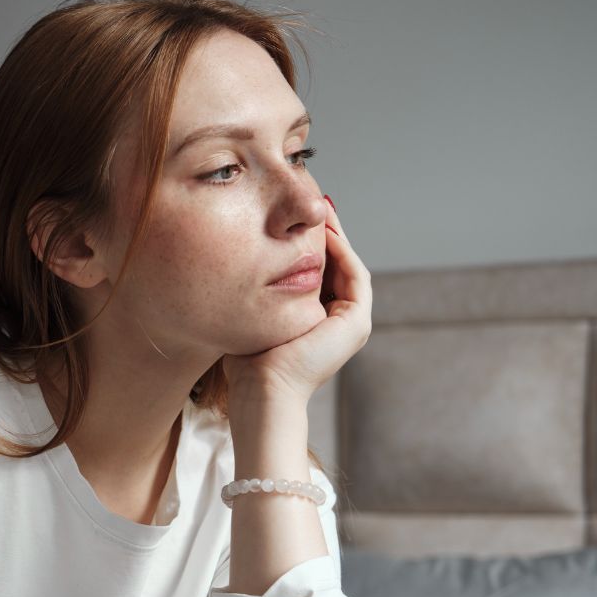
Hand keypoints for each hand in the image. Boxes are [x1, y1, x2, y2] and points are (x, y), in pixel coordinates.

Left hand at [220, 195, 371, 405]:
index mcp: (317, 324)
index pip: (319, 276)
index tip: (294, 221)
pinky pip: (355, 277)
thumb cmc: (247, 364)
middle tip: (314, 205)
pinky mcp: (356, 323)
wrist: (262, 391)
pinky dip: (343, 254)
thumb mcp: (253, 318)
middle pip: (337, 268)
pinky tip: (325, 234)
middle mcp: (339, 323)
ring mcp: (352, 324)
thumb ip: (257, 297)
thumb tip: (240, 270)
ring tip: (322, 211)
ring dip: (337, 239)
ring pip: (348, 268)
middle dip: (327, 236)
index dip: (310, 247)